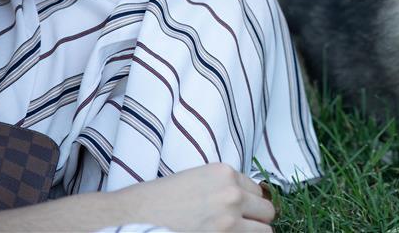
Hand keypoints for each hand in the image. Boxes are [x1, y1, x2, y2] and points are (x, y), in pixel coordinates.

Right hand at [111, 163, 274, 231]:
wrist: (131, 218)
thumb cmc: (157, 201)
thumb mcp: (194, 180)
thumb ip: (221, 187)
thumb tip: (242, 202)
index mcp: (224, 172)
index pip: (257, 190)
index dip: (250, 204)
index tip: (242, 213)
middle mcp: (232, 192)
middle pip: (267, 210)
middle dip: (256, 220)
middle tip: (241, 228)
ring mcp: (229, 216)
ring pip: (265, 231)